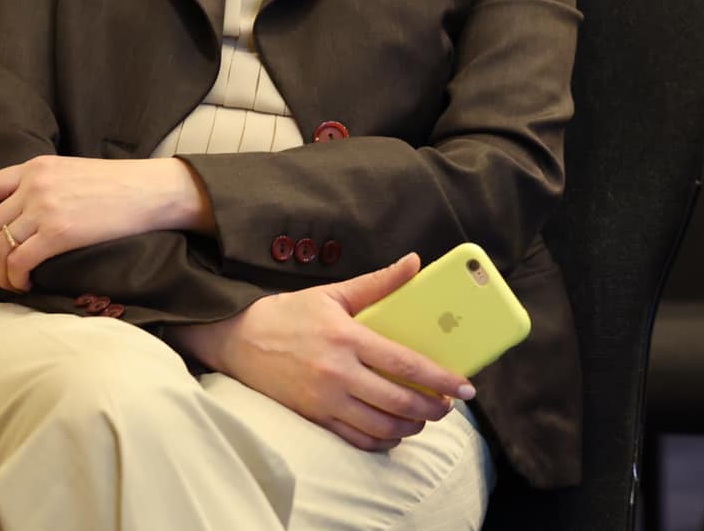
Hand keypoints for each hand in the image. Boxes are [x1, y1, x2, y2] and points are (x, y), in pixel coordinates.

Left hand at [0, 155, 209, 291]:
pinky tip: (27, 285)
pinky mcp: (59, 231)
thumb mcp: (72, 171)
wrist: (153, 190)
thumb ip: (42, 185)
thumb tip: (18, 216)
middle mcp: (34, 184)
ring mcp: (45, 207)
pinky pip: (19, 262)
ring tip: (12, 284)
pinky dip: (15, 279)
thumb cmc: (120, 186)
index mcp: (35, 167)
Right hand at [169, 253, 474, 451]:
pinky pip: (354, 439)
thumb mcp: (334, 293)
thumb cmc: (290, 314)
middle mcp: (337, 373)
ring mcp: (324, 400)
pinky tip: (394, 432)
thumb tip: (415, 263)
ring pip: (380, 425)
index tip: (465, 387)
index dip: (440, 378)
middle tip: (448, 405)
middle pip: (398, 400)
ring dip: (410, 427)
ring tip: (425, 418)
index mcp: (348, 338)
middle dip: (432, 408)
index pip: (405, 364)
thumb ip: (379, 283)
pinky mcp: (312, 417)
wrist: (237, 338)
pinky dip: (381, 441)